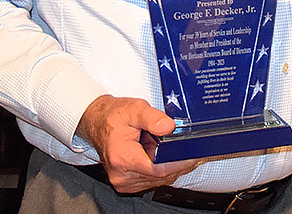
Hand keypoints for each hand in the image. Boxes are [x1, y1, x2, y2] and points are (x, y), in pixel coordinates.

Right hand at [76, 95, 199, 192]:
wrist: (97, 122)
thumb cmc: (113, 115)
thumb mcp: (134, 108)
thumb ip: (152, 117)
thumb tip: (169, 126)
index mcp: (122, 158)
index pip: (158, 169)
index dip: (179, 162)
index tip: (193, 153)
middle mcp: (122, 175)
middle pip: (161, 176)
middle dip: (179, 163)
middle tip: (194, 149)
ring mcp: (124, 181)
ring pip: (158, 180)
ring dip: (171, 166)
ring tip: (180, 149)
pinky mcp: (127, 183)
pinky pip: (152, 180)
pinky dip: (163, 169)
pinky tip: (168, 156)